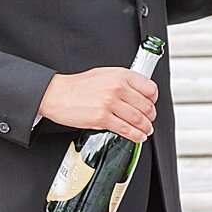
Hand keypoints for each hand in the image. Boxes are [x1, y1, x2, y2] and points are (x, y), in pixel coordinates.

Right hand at [40, 66, 158, 139]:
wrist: (58, 94)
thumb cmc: (78, 85)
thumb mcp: (104, 74)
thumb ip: (122, 81)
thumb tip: (138, 91)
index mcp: (120, 75)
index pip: (150, 88)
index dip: (154, 99)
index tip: (152, 104)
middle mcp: (117, 88)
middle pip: (146, 106)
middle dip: (151, 116)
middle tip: (149, 120)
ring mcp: (110, 103)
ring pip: (138, 119)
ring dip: (146, 128)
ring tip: (146, 130)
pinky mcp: (102, 118)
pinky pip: (126, 130)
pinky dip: (136, 136)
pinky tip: (138, 136)